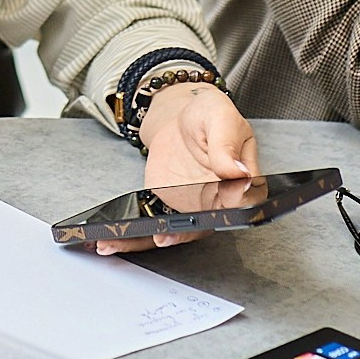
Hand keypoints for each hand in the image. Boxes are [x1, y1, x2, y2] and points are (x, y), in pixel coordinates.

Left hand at [102, 82, 258, 255]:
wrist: (179, 118)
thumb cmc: (208, 115)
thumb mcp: (220, 118)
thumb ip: (227, 145)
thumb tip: (238, 171)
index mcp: (245, 183)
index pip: (242, 206)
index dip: (224, 216)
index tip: (203, 217)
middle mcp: (222, 202)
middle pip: (206, 226)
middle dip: (182, 235)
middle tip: (162, 236)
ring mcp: (196, 208)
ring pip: (179, 232)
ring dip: (151, 240)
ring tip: (123, 243)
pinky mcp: (172, 208)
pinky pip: (157, 225)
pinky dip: (137, 235)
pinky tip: (115, 238)